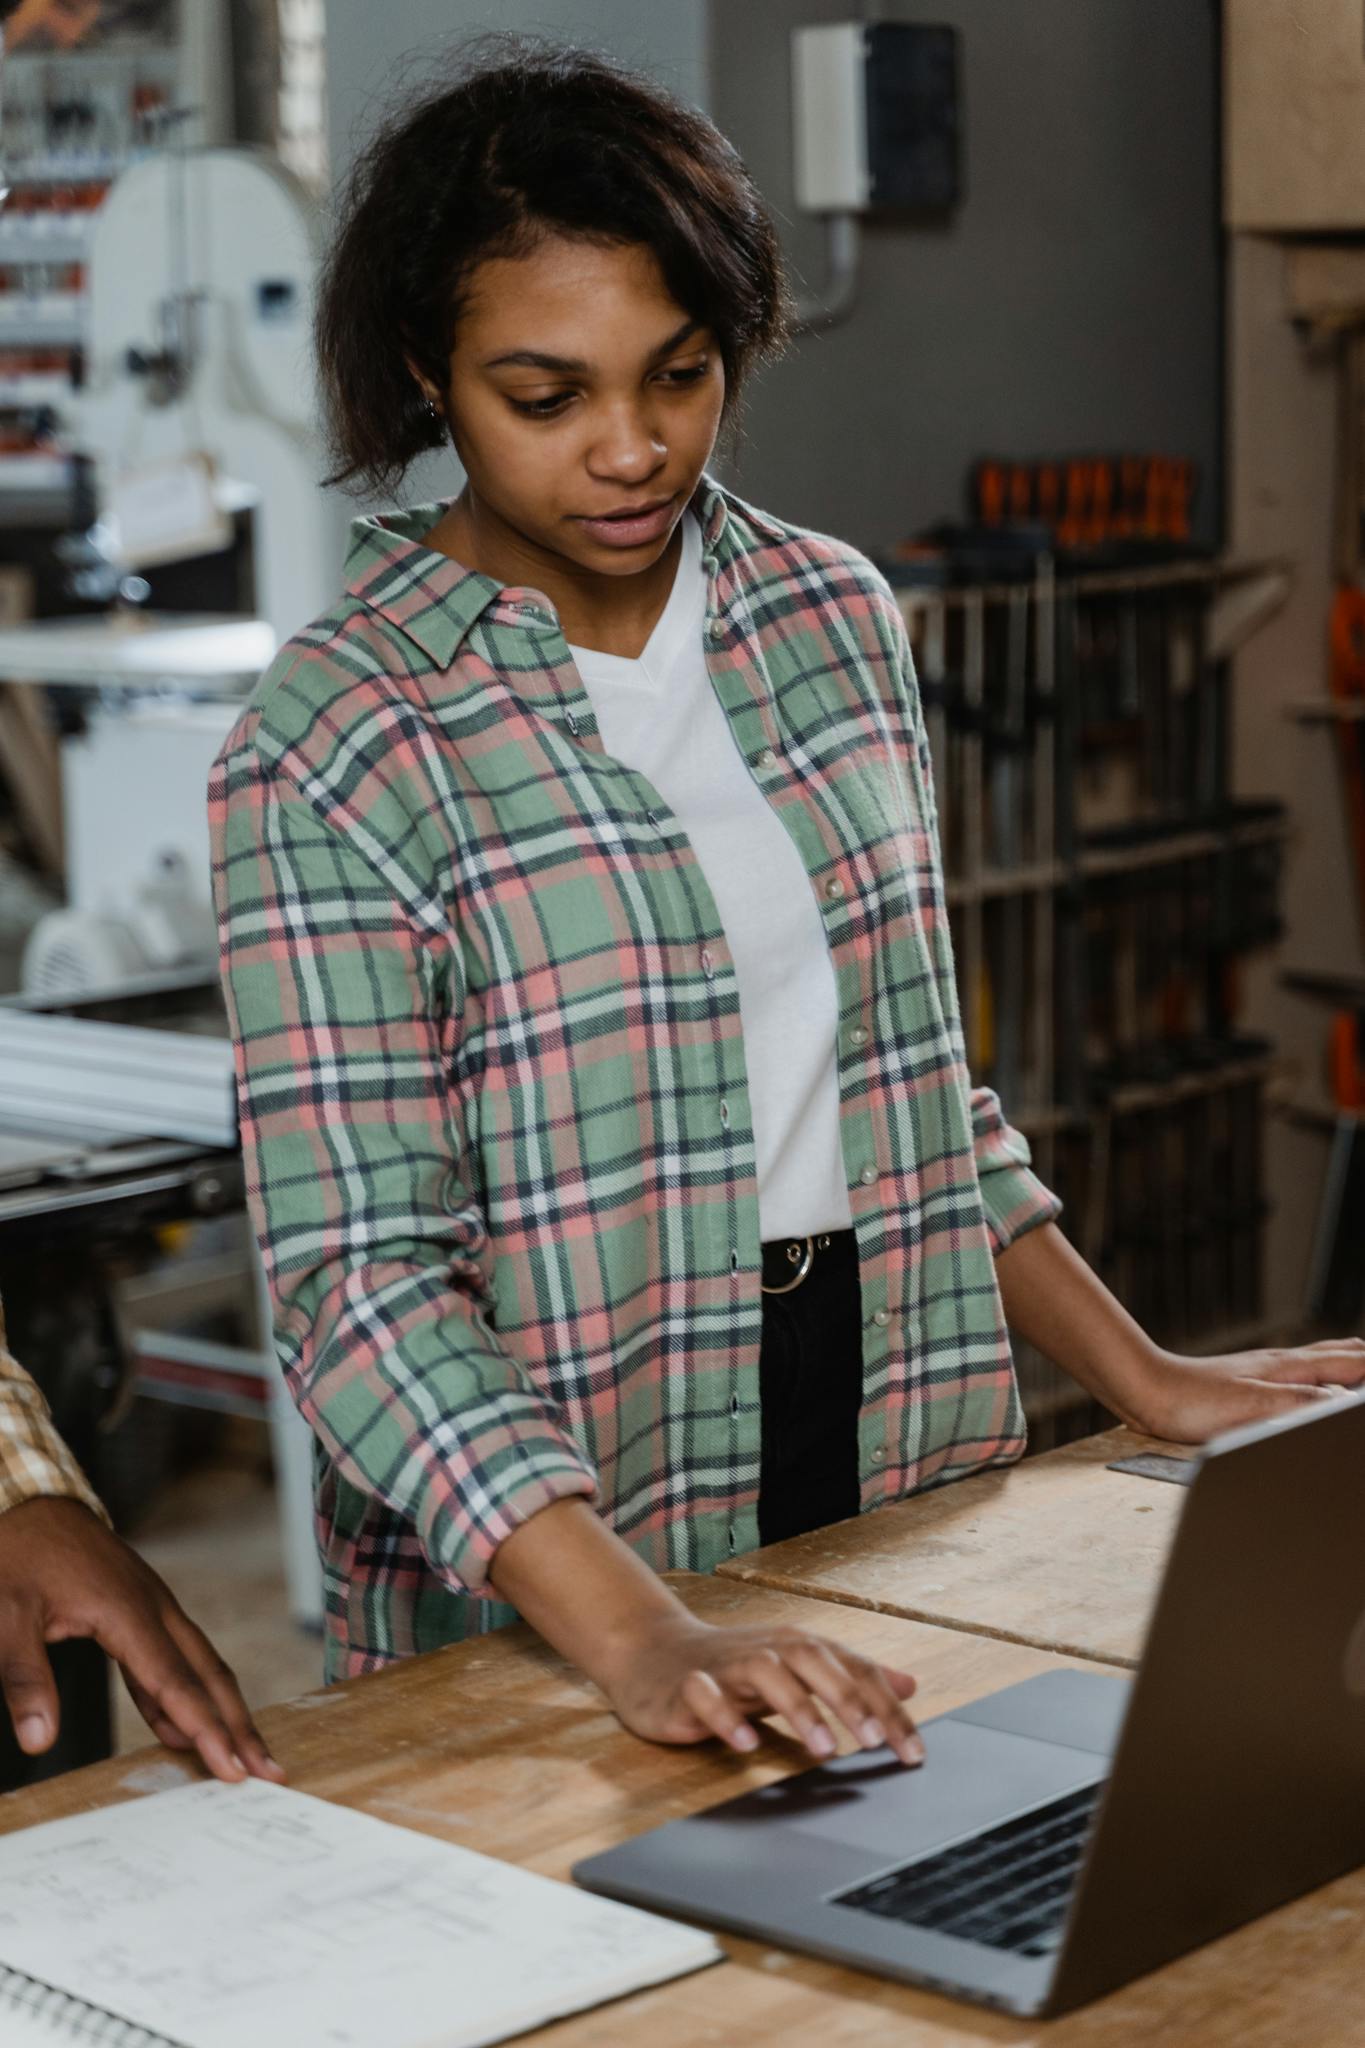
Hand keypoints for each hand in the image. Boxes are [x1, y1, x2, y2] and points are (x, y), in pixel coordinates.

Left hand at [0, 1496, 283, 1783]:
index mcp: (127, 1610)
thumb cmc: (16, 1554)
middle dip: (240, 1724)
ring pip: (198, 1663)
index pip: (177, 1682)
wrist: (29, 1501)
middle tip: (268, 1771)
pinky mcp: (139, 1608)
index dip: (208, 1729)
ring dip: (221, 1710)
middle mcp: (153, 1607)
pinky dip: (182, 1694)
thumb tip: (39, 1740)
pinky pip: (171, 1656)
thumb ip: (24, 1678)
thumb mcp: (5, 1615)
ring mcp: (151, 1605)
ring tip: (239, 1755)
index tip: (234, 1769)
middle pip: (208, 1673)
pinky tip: (178, 1727)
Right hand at [596, 1611, 923, 1766]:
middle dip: (846, 1697)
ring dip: (797, 1707)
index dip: (885, 1707)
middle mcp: (767, 1649)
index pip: (851, 1669)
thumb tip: (909, 1684)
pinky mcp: (688, 1687)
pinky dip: (727, 1717)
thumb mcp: (798, 1669)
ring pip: (765, 1671)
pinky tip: (747, 1744)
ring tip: (822, 1748)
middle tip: (874, 1740)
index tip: (913, 1751)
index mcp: (798, 1647)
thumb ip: (852, 1677)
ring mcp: (726, 1665)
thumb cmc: (735, 1667)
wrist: (653, 1653)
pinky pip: (706, 1696)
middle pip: (812, 1660)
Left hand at [1126, 1338, 1364, 1442]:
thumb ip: (1300, 1402)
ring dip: (1346, 1362)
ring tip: (1360, 1367)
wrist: (1146, 1390)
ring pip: (1318, 1359)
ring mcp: (1264, 1370)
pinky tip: (1310, 1385)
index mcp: (1288, 1367)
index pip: (1349, 1363)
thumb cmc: (1192, 1400)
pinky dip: (1320, 1373)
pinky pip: (1298, 1371)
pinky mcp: (1248, 1381)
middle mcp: (1280, 1363)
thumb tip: (1342, 1401)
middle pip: (1338, 1353)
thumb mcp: (1254, 1407)